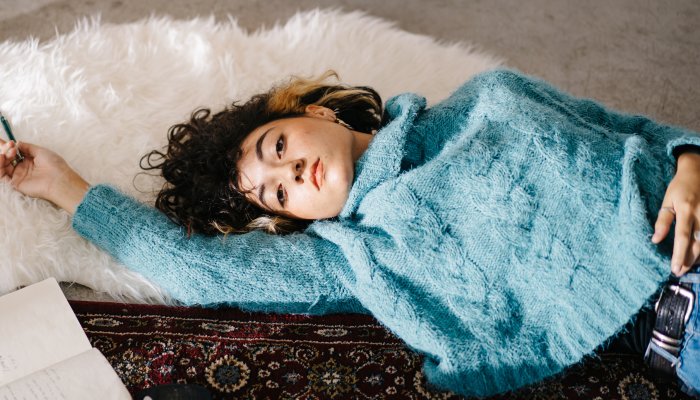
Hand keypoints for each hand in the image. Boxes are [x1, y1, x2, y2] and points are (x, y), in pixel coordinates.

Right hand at [0, 138, 89, 213]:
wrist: (59, 179)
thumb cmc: (54, 165)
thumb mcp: (41, 151)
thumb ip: (27, 147)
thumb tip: (17, 143)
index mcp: (29, 160)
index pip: (14, 152)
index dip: (8, 147)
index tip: (8, 141)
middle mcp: (22, 168)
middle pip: (6, 158)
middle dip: (5, 150)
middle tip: (9, 145)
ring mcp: (18, 176)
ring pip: (2, 166)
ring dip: (2, 156)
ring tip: (9, 152)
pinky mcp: (15, 184)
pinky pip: (1, 176)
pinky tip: (2, 158)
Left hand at [652, 152, 699, 275]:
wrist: (699, 171)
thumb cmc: (680, 186)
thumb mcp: (668, 200)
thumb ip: (662, 220)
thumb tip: (655, 240)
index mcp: (687, 210)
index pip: (682, 237)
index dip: (679, 254)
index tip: (673, 268)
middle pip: (697, 244)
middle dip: (688, 260)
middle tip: (679, 272)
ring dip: (697, 256)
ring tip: (686, 266)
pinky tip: (697, 255)